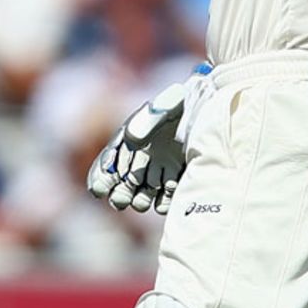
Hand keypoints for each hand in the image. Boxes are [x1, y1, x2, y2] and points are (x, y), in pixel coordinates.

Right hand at [87, 66, 209, 214]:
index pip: (109, 162)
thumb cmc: (181, 105)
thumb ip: (145, 122)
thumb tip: (132, 140)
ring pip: (143, 193)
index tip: (99, 190)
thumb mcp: (162, 108)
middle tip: (119, 201)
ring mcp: (160, 169)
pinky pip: (167, 196)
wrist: (208, 107)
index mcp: (130, 139)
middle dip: (119, 195)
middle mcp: (142, 157)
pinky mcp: (178, 177)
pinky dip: (164, 202)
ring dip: (140, 201)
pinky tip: (164, 200)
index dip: (101, 177)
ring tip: (141, 202)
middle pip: (124, 183)